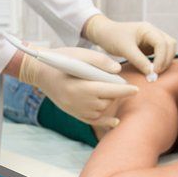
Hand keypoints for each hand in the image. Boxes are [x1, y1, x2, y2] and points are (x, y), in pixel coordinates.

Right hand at [19, 46, 138, 127]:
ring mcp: (77, 110)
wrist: (40, 73)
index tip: (137, 89)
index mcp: (83, 87)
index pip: (111, 90)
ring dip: (109, 102)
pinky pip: (93, 121)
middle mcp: (81, 102)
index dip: (125, 90)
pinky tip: (115, 122)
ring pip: (102, 110)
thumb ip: (100, 61)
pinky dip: (105, 121)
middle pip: (108, 101)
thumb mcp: (81, 54)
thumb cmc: (61, 61)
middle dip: (116, 93)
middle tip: (119, 84)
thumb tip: (118, 70)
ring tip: (109, 92)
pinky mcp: (74, 114)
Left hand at [82, 14, 176, 76]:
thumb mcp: (124, 49)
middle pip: (170, 45)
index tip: (154, 71)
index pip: (162, 43)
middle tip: (156, 74)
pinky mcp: (149, 46)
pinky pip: (161, 54)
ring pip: (168, 49)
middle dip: (166, 60)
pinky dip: (160, 62)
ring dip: (165, 61)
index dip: (161, 58)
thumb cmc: (112, 37)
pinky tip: (152, 70)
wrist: (103, 33)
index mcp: (148, 29)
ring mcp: (152, 39)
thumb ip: (139, 61)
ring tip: (154, 73)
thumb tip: (151, 73)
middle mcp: (153, 32)